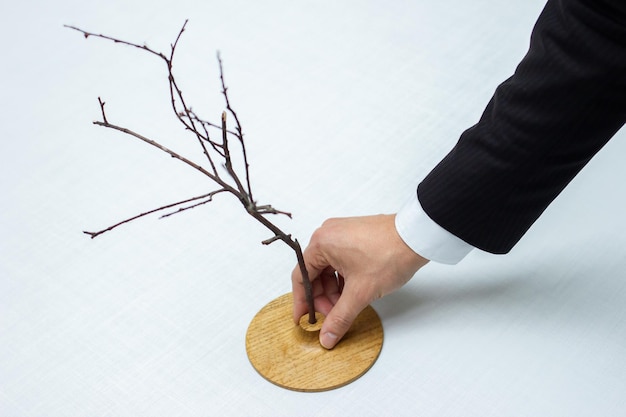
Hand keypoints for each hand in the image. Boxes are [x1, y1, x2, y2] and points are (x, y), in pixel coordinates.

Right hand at [291, 214, 428, 348]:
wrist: (417, 237)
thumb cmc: (389, 255)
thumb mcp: (360, 293)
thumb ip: (340, 317)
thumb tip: (326, 336)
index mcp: (321, 243)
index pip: (301, 277)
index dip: (302, 302)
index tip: (304, 319)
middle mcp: (327, 234)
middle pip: (314, 273)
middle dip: (323, 298)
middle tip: (332, 317)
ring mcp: (341, 232)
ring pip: (328, 268)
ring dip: (334, 290)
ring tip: (346, 307)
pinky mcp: (355, 234)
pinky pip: (340, 260)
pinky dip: (344, 278)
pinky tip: (354, 291)